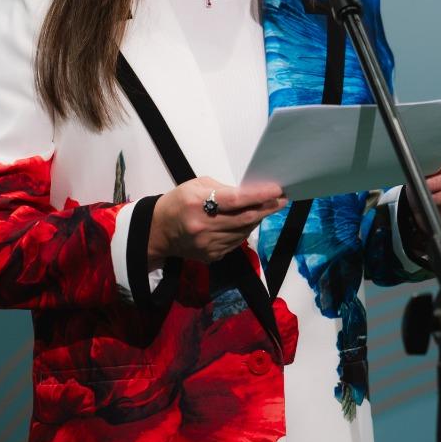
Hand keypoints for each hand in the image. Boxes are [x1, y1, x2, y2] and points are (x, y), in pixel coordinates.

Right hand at [149, 178, 286, 262]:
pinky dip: (245, 231)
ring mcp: (208, 244)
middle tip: (282, 200)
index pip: (237, 200)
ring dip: (257, 219)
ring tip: (266, 208)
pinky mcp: (211, 256)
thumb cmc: (178, 202)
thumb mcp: (196, 185)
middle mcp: (205, 226)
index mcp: (199, 203)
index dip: (260, 195)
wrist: (159, 231)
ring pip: (244, 232)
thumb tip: (249, 194)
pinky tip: (247, 222)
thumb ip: (224, 189)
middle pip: (245, 218)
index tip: (277, 190)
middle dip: (267, 208)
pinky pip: (236, 242)